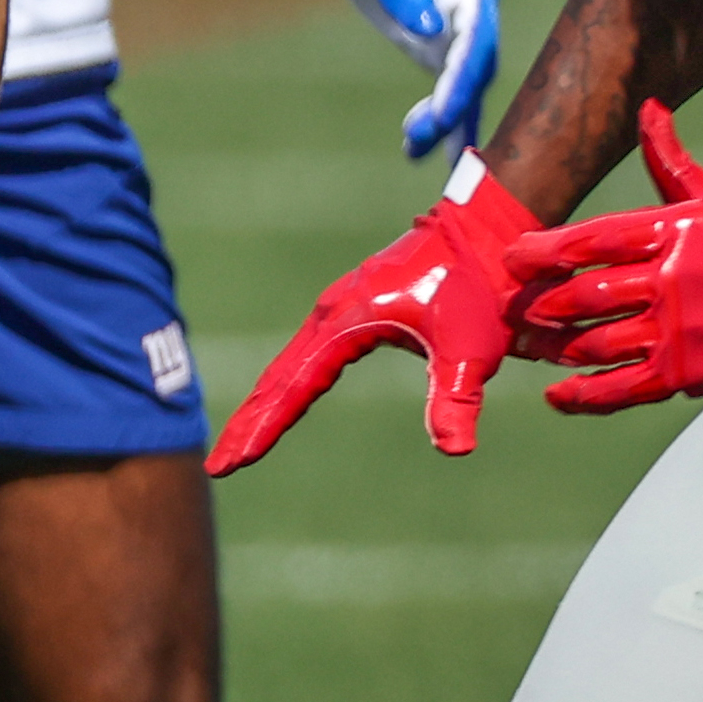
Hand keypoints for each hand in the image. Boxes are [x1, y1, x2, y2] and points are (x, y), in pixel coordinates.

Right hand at [205, 157, 534, 471]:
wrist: (481, 235)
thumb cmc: (476, 288)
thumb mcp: (471, 349)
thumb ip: (455, 399)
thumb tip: (454, 449)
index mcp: (346, 323)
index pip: (295, 387)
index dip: (265, 428)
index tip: (236, 461)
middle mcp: (330, 316)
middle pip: (276, 379)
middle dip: (248, 424)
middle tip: (221, 466)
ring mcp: (336, 311)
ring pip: (286, 367)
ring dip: (262, 406)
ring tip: (240, 443)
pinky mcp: (349, 312)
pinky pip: (305, 356)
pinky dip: (285, 386)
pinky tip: (280, 404)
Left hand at [312, 0, 502, 161]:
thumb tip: (430, 30)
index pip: (475, 37)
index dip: (461, 77)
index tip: (444, 112)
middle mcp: (473, 8)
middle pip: (474, 66)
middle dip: (453, 107)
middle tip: (422, 139)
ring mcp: (455, 28)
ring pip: (463, 83)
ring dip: (446, 119)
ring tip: (415, 151)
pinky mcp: (434, 42)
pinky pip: (445, 85)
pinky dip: (438, 116)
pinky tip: (420, 147)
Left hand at [502, 103, 702, 412]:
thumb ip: (672, 161)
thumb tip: (648, 108)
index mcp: (675, 235)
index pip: (593, 241)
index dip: (544, 250)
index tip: (511, 257)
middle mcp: (673, 283)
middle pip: (584, 297)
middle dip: (538, 304)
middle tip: (510, 307)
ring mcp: (680, 333)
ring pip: (595, 344)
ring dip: (553, 347)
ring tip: (527, 342)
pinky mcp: (687, 375)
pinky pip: (622, 390)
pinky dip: (583, 396)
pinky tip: (556, 394)